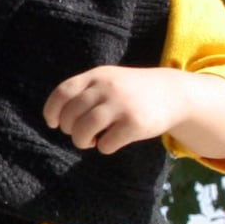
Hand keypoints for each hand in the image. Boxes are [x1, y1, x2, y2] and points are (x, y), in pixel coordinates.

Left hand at [43, 66, 184, 154]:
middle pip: (71, 115)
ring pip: (84, 130)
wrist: (172, 93)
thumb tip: (58, 118)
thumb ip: (85, 91)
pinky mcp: (135, 124)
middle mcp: (107, 88)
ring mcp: (121, 105)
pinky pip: (106, 143)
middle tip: (78, 134)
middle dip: (69, 129)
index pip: (63, 92)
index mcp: (97, 76)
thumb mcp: (108, 80)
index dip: (52, 111)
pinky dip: (102, 147)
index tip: (53, 123)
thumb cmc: (131, 91)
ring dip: (81, 141)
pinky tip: (110, 142)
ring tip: (89, 141)